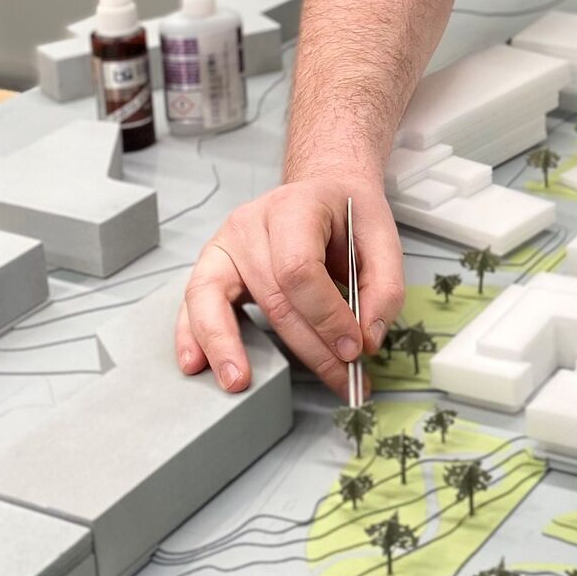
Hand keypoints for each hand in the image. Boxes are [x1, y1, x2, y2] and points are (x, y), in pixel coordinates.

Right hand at [174, 168, 405, 398]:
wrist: (322, 193)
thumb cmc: (347, 215)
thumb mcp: (383, 237)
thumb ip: (385, 287)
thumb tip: (367, 339)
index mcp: (295, 206)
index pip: (299, 268)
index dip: (325, 315)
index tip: (352, 348)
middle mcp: (251, 222)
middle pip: (271, 295)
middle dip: (306, 346)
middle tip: (339, 378)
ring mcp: (225, 244)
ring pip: (216, 299)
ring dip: (227, 346)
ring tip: (239, 383)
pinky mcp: (211, 266)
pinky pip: (193, 302)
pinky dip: (191, 335)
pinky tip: (195, 363)